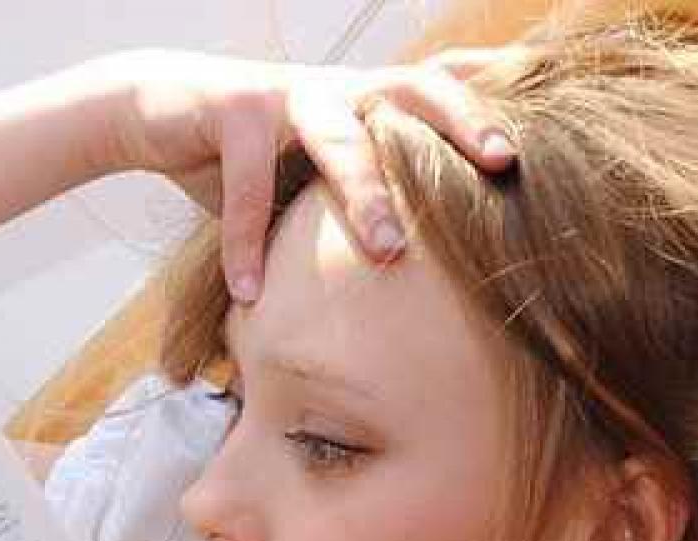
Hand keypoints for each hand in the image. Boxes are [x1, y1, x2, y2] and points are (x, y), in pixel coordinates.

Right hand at [96, 47, 515, 302]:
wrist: (154, 110)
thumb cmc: (247, 156)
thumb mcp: (309, 171)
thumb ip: (358, 194)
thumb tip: (413, 268)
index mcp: (366, 99)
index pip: (442, 89)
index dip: (493, 99)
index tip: (543, 130)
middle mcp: (336, 87)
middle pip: (412, 91)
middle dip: (460, 123)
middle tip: (501, 163)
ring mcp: (286, 93)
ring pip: (340, 137)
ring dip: (366, 195)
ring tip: (389, 252)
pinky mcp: (232, 109)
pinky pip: (245, 185)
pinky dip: (245, 245)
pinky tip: (250, 295)